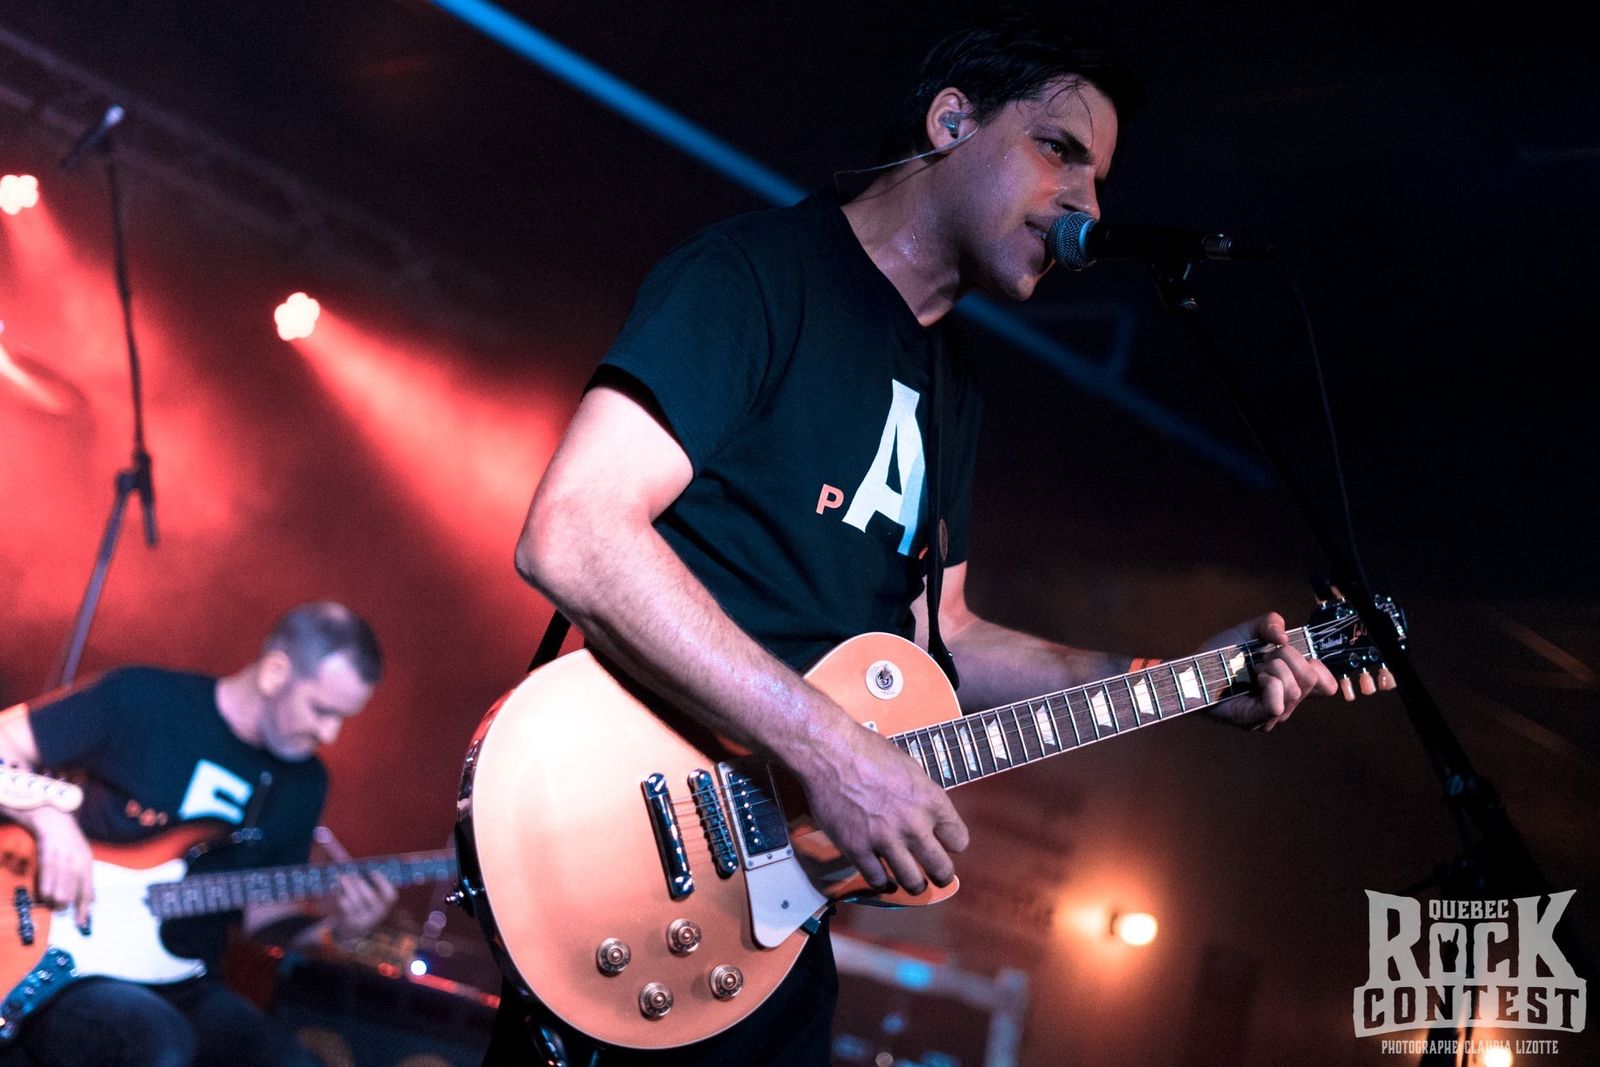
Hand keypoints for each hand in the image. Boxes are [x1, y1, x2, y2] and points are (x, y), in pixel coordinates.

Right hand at [26, 806, 94, 928]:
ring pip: (57, 893)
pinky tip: (43, 895)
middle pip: (71, 897)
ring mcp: (62, 862)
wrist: (56, 822)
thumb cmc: (71, 842)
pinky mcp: (47, 858)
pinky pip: (46, 882)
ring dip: (52, 901)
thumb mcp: (84, 857)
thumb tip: (88, 901)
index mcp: (88, 865)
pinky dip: (44, 892)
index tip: (81, 924)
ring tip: (50, 901)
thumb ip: (85, 878)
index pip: (88, 893)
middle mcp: (77, 864)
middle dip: (63, 907)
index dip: (84, 910)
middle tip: (58, 908)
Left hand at [327, 872, 396, 941]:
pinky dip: (339, 894)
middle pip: (370, 897)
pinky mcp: (347, 923)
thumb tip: (354, 863)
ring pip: (355, 901)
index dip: (382, 882)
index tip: (372, 871)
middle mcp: (375, 916)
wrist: (349, 932)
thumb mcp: (369, 900)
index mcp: (385, 908)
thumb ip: (367, 883)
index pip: (390, 896)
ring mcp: (361, 921)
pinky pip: (344, 906)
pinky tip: (335, 888)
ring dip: (347, 886)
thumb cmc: (360, 908)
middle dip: (360, 883)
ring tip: (342, 877)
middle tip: (351, 874)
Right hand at [798, 719, 968, 895]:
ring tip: (914, 884)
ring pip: (912, 882)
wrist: (830, 752)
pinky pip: (877, 880)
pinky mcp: (857, 849)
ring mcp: (885, 840)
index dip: (953, 843)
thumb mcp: (910, 767)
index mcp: (931, 801)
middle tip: (938, 877)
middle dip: (942, 876)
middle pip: (941, 868)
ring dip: (915, 885)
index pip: (959, 839)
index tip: (946, 845)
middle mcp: (914, 825)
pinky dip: (883, 884)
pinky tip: (885, 882)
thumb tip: (928, 814)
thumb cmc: (868, 751)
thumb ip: (923, 796)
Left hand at [1205, 612, 1335, 730]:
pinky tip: (1256, 679)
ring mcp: (1273, 715)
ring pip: (1296, 689)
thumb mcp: (1249, 630)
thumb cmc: (1221, 655)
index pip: (1327, 685)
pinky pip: (1278, 705)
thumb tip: (1283, 637)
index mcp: (1291, 684)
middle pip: (1312, 680)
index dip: (1317, 665)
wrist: (1194, 669)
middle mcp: (1287, 702)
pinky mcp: (1257, 720)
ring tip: (1256, 669)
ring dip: (1275, 669)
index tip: (1291, 652)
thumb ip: (1270, 623)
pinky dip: (1270, 684)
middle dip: (1289, 658)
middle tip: (1265, 658)